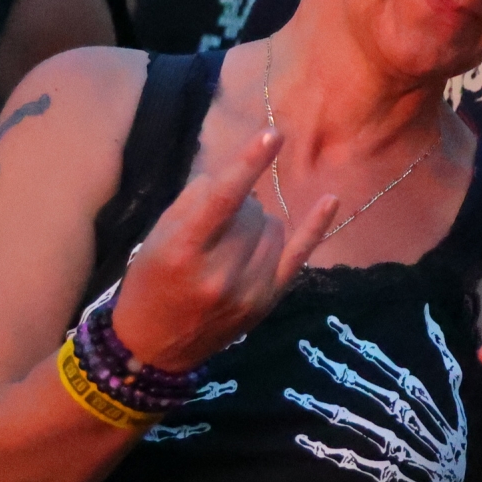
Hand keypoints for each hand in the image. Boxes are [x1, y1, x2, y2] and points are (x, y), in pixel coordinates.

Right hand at [112, 130, 336, 372]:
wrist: (153, 348)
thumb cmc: (150, 281)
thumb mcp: (158, 236)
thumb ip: (197, 199)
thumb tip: (238, 174)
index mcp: (184, 251)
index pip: (223, 200)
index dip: (249, 164)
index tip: (273, 133)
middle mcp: (220, 273)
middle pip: (252, 211)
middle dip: (240, 206)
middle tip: (218, 224)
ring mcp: (249, 290)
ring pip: (274, 226)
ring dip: (258, 222)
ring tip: (233, 242)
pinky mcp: (268, 301)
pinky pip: (300, 254)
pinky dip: (315, 226)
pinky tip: (330, 199)